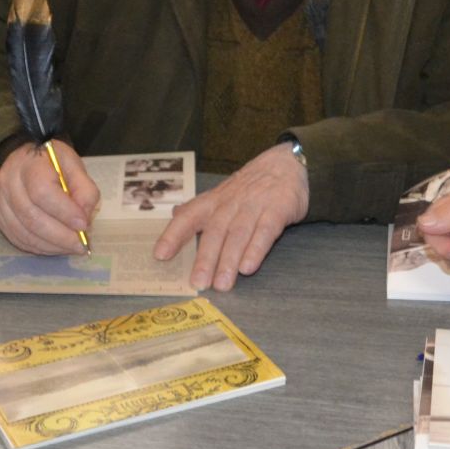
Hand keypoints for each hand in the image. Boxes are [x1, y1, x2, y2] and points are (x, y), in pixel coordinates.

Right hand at [0, 141, 101, 254]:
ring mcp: (0, 202)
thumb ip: (84, 189)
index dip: (64, 212)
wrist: (24, 161)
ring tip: (72, 247)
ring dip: (51, 245)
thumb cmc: (52, 162)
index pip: (42, 192)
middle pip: (32, 216)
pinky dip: (40, 247)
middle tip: (81, 244)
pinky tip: (56, 246)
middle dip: (60, 235)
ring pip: (24, 232)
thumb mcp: (74, 165)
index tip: (83, 224)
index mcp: (29, 162)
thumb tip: (84, 218)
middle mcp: (8, 182)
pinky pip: (19, 239)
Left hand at [154, 143, 308, 290]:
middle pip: (215, 231)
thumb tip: (175, 215)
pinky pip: (265, 231)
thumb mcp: (223, 193)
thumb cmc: (252, 186)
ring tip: (223, 284)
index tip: (160, 255)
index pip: (189, 216)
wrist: (289, 164)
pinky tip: (248, 267)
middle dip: (205, 258)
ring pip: (238, 234)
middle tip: (198, 283)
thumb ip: (201, 207)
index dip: (174, 234)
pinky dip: (256, 249)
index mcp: (214, 200)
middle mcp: (231, 203)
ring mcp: (254, 205)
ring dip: (228, 260)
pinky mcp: (277, 209)